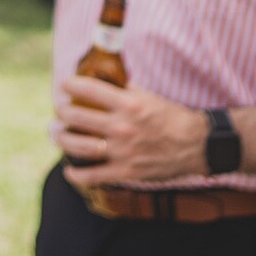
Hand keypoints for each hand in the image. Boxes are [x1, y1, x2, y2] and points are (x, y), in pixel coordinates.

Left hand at [55, 77, 207, 186]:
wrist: (197, 145)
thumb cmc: (171, 118)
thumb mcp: (148, 97)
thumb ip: (124, 89)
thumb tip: (102, 79)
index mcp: (128, 104)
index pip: (88, 89)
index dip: (70, 85)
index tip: (64, 85)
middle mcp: (122, 127)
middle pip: (76, 116)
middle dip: (62, 112)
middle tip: (60, 111)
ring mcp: (123, 151)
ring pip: (78, 145)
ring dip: (62, 139)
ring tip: (58, 135)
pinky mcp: (126, 173)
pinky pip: (92, 176)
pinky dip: (76, 174)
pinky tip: (69, 170)